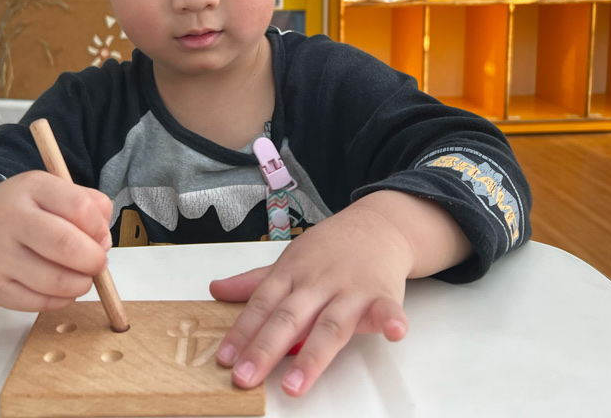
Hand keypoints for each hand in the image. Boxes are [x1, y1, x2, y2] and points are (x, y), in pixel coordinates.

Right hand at [0, 171, 112, 311]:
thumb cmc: (22, 210)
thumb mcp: (52, 191)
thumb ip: (88, 206)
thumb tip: (104, 242)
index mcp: (31, 188)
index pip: (79, 207)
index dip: (99, 227)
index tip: (100, 236)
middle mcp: (9, 218)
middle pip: (67, 245)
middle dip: (94, 260)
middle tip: (98, 262)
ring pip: (56, 280)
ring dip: (81, 283)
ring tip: (81, 276)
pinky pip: (40, 303)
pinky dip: (62, 299)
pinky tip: (62, 287)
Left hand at [209, 192, 415, 396]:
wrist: (377, 224)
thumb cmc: (330, 248)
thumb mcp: (289, 260)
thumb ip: (255, 282)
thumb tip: (217, 290)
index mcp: (292, 274)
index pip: (262, 304)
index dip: (242, 332)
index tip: (225, 358)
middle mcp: (318, 283)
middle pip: (289, 318)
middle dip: (265, 349)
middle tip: (245, 377)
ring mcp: (350, 289)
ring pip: (330, 326)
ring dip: (313, 356)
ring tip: (294, 384)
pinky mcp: (382, 294)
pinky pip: (387, 309)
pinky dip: (392, 320)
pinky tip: (393, 332)